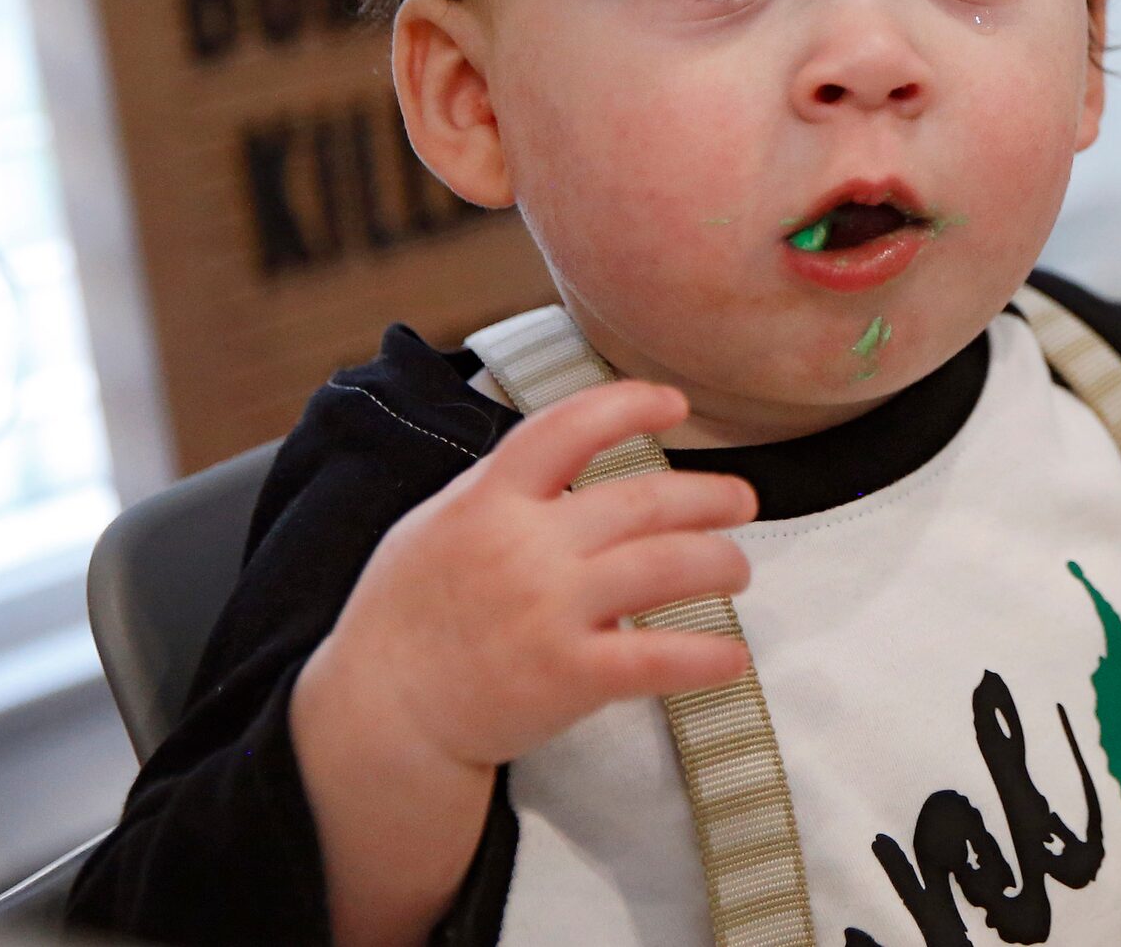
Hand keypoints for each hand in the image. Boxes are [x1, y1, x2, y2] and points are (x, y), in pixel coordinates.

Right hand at [298, 381, 757, 781]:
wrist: (376, 718)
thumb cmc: (407, 616)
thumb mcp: (435, 527)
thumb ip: (501, 489)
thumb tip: (567, 455)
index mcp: (489, 500)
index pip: (568, 427)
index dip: (629, 404)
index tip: (673, 403)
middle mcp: (526, 546)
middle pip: (646, 500)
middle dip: (711, 496)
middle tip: (743, 501)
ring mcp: (549, 611)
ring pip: (668, 566)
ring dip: (721, 563)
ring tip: (738, 571)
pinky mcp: (567, 676)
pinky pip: (658, 657)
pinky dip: (707, 658)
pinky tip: (732, 658)